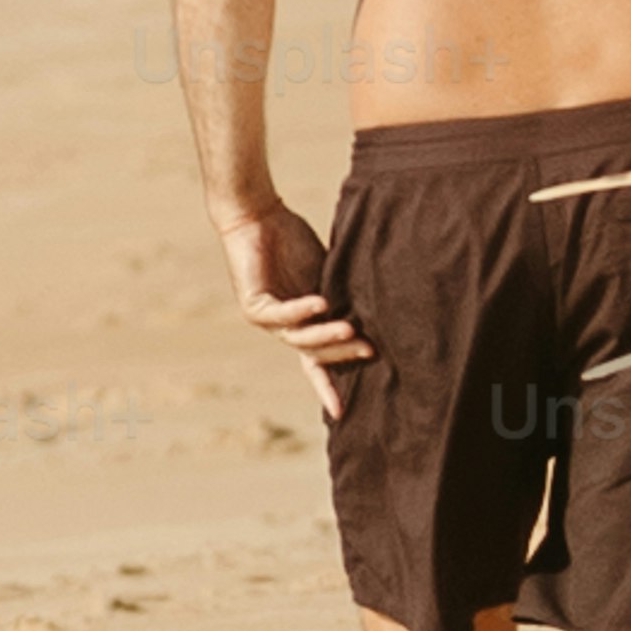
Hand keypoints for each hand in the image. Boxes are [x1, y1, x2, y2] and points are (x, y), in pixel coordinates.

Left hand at [216, 202, 374, 424]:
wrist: (257, 216)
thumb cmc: (290, 241)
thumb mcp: (325, 274)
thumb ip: (341, 296)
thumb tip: (376, 311)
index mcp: (302, 325)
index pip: (317, 363)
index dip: (328, 388)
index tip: (340, 413)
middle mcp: (283, 328)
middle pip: (314, 353)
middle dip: (343, 354)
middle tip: (372, 350)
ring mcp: (267, 319)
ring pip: (299, 338)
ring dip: (326, 335)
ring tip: (352, 329)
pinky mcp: (254, 304)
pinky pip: (281, 313)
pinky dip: (302, 310)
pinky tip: (321, 302)